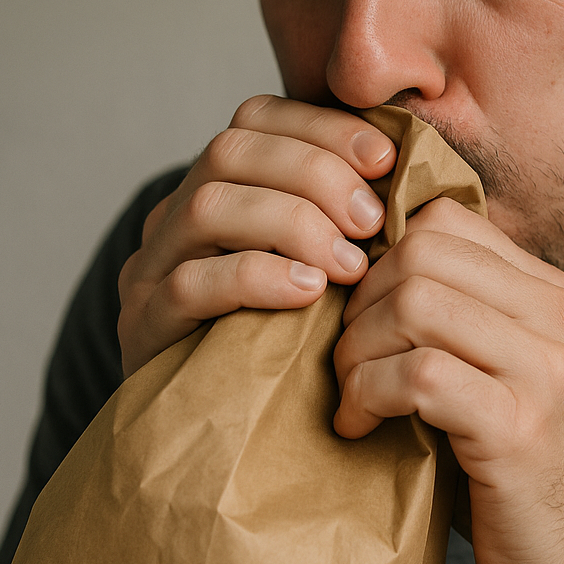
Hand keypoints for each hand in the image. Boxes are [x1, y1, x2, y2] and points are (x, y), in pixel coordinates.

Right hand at [117, 96, 394, 376]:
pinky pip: (191, 284)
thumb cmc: (297, 350)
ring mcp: (151, 271)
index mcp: (219, 191)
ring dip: (292, 223)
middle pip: (230, 151)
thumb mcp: (325, 272)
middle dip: (314, 173)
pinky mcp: (145, 328)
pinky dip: (257, 278)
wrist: (230, 444)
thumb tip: (419, 175)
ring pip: (207, 207)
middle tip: (372, 221)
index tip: (385, 158)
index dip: (322, 127)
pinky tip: (309, 294)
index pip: (255, 119)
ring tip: (351, 266)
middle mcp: (175, 219)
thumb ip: (352, 222)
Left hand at [333, 198, 563, 563]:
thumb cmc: (526, 480)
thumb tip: (361, 276)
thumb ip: (463, 323)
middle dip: (361, 305)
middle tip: (348, 364)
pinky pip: (418, 375)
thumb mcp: (508, 379)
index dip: (381, 261)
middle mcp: (559, 319)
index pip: (445, 220)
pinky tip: (363, 428)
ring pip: (415, 303)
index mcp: (554, 297)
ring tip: (354, 397)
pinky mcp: (518, 429)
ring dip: (359, 351)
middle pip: (422, 252)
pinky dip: (369, 396)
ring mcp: (544, 372)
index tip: (361, 319)